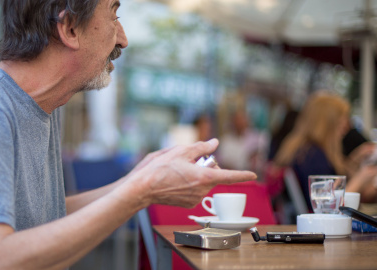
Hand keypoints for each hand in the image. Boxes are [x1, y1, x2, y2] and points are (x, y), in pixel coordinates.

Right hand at [124, 139, 256, 208]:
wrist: (142, 188)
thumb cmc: (159, 169)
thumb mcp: (180, 151)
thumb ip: (201, 147)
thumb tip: (214, 143)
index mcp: (204, 176)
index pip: (230, 176)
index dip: (243, 174)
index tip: (253, 175)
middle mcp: (202, 190)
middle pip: (213, 175)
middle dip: (206, 167)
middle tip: (190, 161)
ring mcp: (195, 198)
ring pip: (203, 183)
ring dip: (196, 175)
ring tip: (177, 171)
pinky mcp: (187, 204)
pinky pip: (195, 191)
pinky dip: (189, 184)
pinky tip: (175, 181)